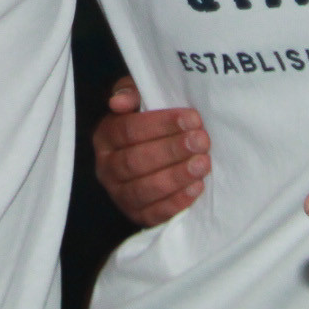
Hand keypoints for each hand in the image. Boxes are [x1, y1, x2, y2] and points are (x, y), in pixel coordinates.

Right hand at [91, 76, 209, 225]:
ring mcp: (120, 194)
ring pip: (144, 189)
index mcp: (105, 137)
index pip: (128, 130)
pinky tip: (196, 187)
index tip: (191, 118)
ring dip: (176, 176)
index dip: (160, 124)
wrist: (157, 159)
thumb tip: (119, 102)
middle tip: (201, 141)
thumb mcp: (141, 101)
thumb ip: (132, 92)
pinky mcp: (137, 215)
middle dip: (171, 150)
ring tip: (203, 164)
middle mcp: (106, 168)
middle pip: (135, 161)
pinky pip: (154, 213)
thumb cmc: (152, 125)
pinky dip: (176, 202)